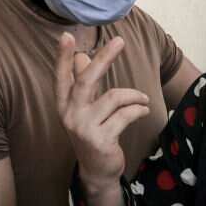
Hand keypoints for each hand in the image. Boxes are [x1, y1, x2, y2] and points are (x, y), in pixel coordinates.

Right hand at [55, 33, 149, 205]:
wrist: (98, 171)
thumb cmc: (94, 132)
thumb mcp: (87, 108)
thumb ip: (84, 83)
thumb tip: (83, 56)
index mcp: (64, 104)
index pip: (62, 76)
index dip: (63, 57)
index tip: (66, 35)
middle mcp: (70, 115)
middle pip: (86, 80)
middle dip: (104, 58)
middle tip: (120, 41)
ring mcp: (84, 128)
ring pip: (114, 97)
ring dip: (134, 95)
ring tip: (143, 99)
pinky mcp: (101, 140)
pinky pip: (125, 115)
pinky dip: (139, 110)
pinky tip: (143, 110)